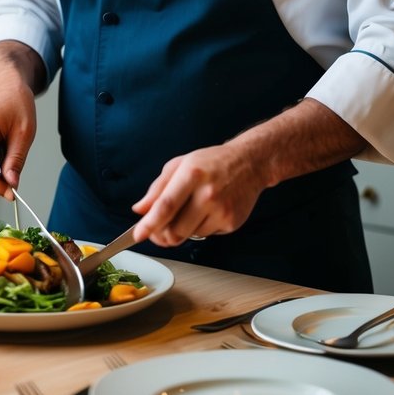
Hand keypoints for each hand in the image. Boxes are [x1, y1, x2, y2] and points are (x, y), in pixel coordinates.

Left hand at [130, 100, 364, 246]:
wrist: (259, 158)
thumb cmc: (214, 158)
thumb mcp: (181, 164)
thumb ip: (158, 187)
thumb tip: (137, 208)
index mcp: (192, 173)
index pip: (164, 205)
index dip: (147, 224)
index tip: (135, 236)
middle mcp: (208, 191)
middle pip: (174, 229)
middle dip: (163, 234)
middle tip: (158, 231)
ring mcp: (224, 209)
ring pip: (190, 236)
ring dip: (182, 232)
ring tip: (187, 215)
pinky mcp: (235, 221)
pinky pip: (208, 236)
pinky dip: (202, 230)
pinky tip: (208, 213)